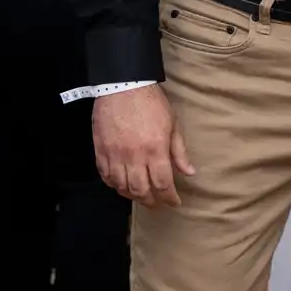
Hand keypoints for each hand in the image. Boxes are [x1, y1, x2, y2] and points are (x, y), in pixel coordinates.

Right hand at [92, 86, 194, 208]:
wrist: (123, 86)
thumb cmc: (151, 102)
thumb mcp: (172, 124)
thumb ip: (179, 151)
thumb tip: (189, 172)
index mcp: (155, 150)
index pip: (163, 183)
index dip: (170, 198)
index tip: (174, 202)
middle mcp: (134, 157)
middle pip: (141, 190)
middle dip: (151, 201)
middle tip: (157, 203)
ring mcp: (115, 155)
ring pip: (121, 186)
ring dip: (132, 195)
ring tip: (140, 195)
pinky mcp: (101, 151)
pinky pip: (105, 176)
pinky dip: (113, 184)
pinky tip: (120, 184)